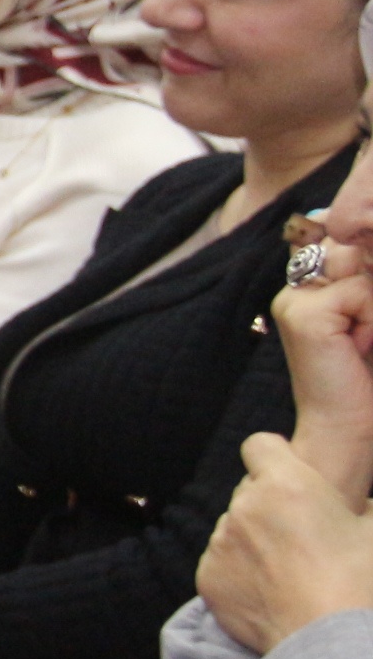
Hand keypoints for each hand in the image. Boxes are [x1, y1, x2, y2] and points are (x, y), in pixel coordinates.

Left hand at [199, 432, 372, 656]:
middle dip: (269, 504)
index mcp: (286, 485)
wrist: (330, 641)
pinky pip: (221, 565)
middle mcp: (243, 507)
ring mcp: (220, 543)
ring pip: (233, 530)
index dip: (275, 456)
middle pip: (248, 492)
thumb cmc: (361, 582)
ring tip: (289, 571)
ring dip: (253, 540)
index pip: (260, 446)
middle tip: (300, 534)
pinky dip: (240, 573)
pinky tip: (272, 593)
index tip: (288, 471)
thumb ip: (366, 508)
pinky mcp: (207, 578)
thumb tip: (365, 506)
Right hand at [273, 258, 372, 497]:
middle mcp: (293, 288)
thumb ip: (361, 277)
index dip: (363, 259)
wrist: (346, 429)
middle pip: (351, 245)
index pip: (338, 236)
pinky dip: (372, 319)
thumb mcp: (367, 316)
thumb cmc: (364, 378)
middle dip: (371, 285)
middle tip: (365, 332)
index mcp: (305, 285)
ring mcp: (292, 300)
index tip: (358, 324)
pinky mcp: (303, 315)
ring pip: (359, 264)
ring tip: (364, 339)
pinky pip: (360, 291)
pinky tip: (358, 347)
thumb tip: (338, 228)